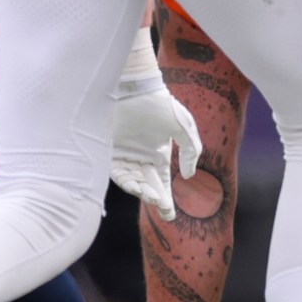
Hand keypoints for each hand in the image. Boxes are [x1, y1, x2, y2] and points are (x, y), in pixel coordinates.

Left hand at [110, 76, 201, 221]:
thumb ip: (191, 150)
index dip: (166, 199)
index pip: (162, 181)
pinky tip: (137, 187)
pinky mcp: (109, 151)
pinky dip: (127, 181)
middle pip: (148, 185)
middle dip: (156, 199)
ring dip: (142, 191)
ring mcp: (124, 155)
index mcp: (158, 153)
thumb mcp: (184, 127)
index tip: (171, 215)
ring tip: (152, 197)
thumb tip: (189, 176)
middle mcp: (140, 157)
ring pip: (133, 182)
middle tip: (164, 210)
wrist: (134, 87)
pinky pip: (117, 172)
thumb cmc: (160, 104)